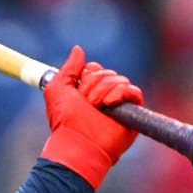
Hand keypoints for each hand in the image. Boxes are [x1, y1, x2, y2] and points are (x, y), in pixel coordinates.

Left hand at [40, 45, 144, 188]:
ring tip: (96, 107)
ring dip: (103, 91)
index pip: (95, 69)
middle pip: (107, 73)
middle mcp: (105, 96)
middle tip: (86, 102)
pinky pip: (134, 91)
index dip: (87, 74)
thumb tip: (78, 49)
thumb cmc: (64, 121)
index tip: (78, 90)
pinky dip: (121, 93)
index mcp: (88, 91)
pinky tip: (109, 104)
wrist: (77, 142)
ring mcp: (119, 105)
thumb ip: (68, 68)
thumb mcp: (58, 89)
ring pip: (120, 80)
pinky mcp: (133, 113)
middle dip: (93, 84)